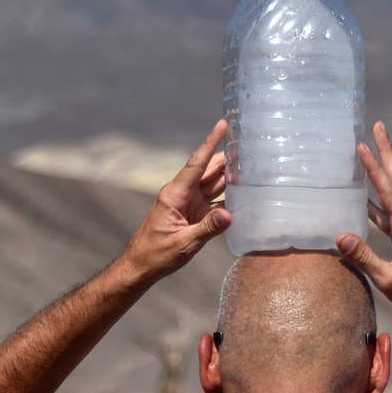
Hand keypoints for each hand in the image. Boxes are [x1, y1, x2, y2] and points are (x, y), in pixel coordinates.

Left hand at [120, 120, 231, 280]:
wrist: (141, 266)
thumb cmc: (156, 255)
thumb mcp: (183, 243)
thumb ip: (207, 228)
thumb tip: (229, 215)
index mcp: (175, 195)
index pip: (197, 164)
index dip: (210, 144)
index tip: (222, 125)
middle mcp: (182, 194)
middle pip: (208, 170)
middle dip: (226, 157)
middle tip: (247, 144)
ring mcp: (188, 204)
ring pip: (212, 184)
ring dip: (229, 175)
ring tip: (249, 163)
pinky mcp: (193, 214)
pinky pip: (213, 201)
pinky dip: (228, 196)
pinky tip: (243, 193)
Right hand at [338, 121, 391, 318]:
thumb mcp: (389, 280)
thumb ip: (365, 259)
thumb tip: (341, 237)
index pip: (388, 191)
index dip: (375, 168)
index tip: (363, 146)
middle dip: (387, 152)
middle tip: (378, 126)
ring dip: (385, 169)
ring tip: (372, 149)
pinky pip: (389, 210)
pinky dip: (377, 197)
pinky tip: (364, 196)